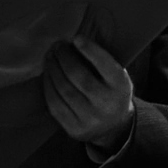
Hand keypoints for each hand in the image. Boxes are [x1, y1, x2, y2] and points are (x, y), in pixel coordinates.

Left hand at [42, 13, 134, 152]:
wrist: (114, 127)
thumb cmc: (112, 91)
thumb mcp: (117, 76)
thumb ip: (102, 62)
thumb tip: (73, 42)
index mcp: (121, 87)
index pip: (105, 66)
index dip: (90, 51)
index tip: (76, 38)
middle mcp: (107, 104)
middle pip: (79, 76)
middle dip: (64, 57)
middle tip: (57, 45)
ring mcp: (90, 119)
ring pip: (64, 90)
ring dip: (52, 69)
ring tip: (50, 56)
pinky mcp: (74, 129)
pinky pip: (54, 104)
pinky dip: (48, 85)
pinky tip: (47, 74)